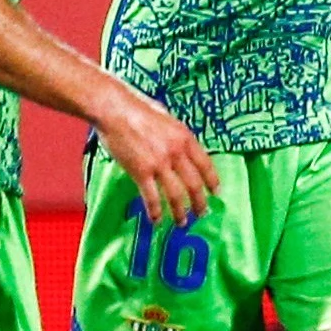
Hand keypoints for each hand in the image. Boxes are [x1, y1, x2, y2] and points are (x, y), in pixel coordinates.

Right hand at [94, 84, 219, 225]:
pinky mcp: (141, 172)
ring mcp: (159, 163)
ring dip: (180, 212)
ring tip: (181, 222)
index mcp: (184, 137)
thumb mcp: (165, 117)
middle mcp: (176, 152)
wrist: (114, 109)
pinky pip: (152, 197)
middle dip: (200, 202)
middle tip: (202, 213)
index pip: (205, 164)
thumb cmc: (136, 108)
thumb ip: (174, 134)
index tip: (216, 192)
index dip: (212, 181)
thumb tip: (179, 146)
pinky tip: (156, 220)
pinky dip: (155, 212)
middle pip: (194, 184)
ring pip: (176, 195)